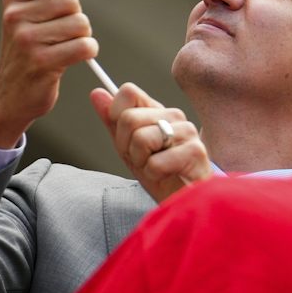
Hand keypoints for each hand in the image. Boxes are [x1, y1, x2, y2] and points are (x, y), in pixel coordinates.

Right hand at [0, 0, 98, 148]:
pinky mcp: (43, 63)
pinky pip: (84, 46)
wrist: (10, 96)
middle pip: (72, 1)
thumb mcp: (23, 13)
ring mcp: (27, 40)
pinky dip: (87, 52)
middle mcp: (16, 17)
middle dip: (76, 18)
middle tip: (62, 34)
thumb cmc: (24, 50)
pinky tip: (74, 58)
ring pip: (81, 24)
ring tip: (65, 47)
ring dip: (83, 37)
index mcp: (13, 0)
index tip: (60, 8)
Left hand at [89, 83, 212, 203]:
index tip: (127, 139)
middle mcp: (175, 115)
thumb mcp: (128, 148)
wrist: (184, 200)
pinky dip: (154, 175)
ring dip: (141, 162)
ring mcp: (187, 132)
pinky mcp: (195, 152)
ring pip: (141, 139)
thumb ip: (113, 121)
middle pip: (129, 118)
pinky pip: (155, 162)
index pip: (128, 92)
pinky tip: (168, 176)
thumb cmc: (159, 175)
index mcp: (158, 111)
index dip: (117, 118)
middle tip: (143, 160)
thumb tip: (97, 93)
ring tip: (156, 169)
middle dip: (126, 146)